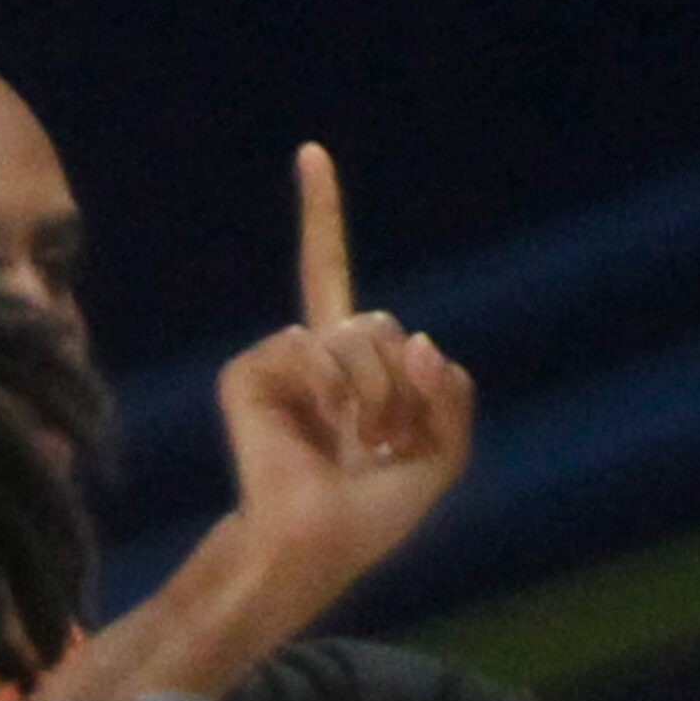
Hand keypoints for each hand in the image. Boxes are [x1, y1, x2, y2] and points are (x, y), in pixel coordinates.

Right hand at [217, 142, 474, 603]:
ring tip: (358, 440)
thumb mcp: (443, 456)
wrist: (317, 545)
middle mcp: (308, 356)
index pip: (332, 278)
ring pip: (358, 334)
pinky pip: (308, 346)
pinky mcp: (246, 377)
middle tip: (382, 438)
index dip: (320, 216)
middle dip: (402, 383)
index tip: (309, 154)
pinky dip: (332, 389)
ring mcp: (276, 365)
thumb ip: (453, 396)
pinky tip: (322, 429)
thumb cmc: (370, 517)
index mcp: (345, 368)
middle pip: (380, 322)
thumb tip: (423, 344)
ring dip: (376, 391)